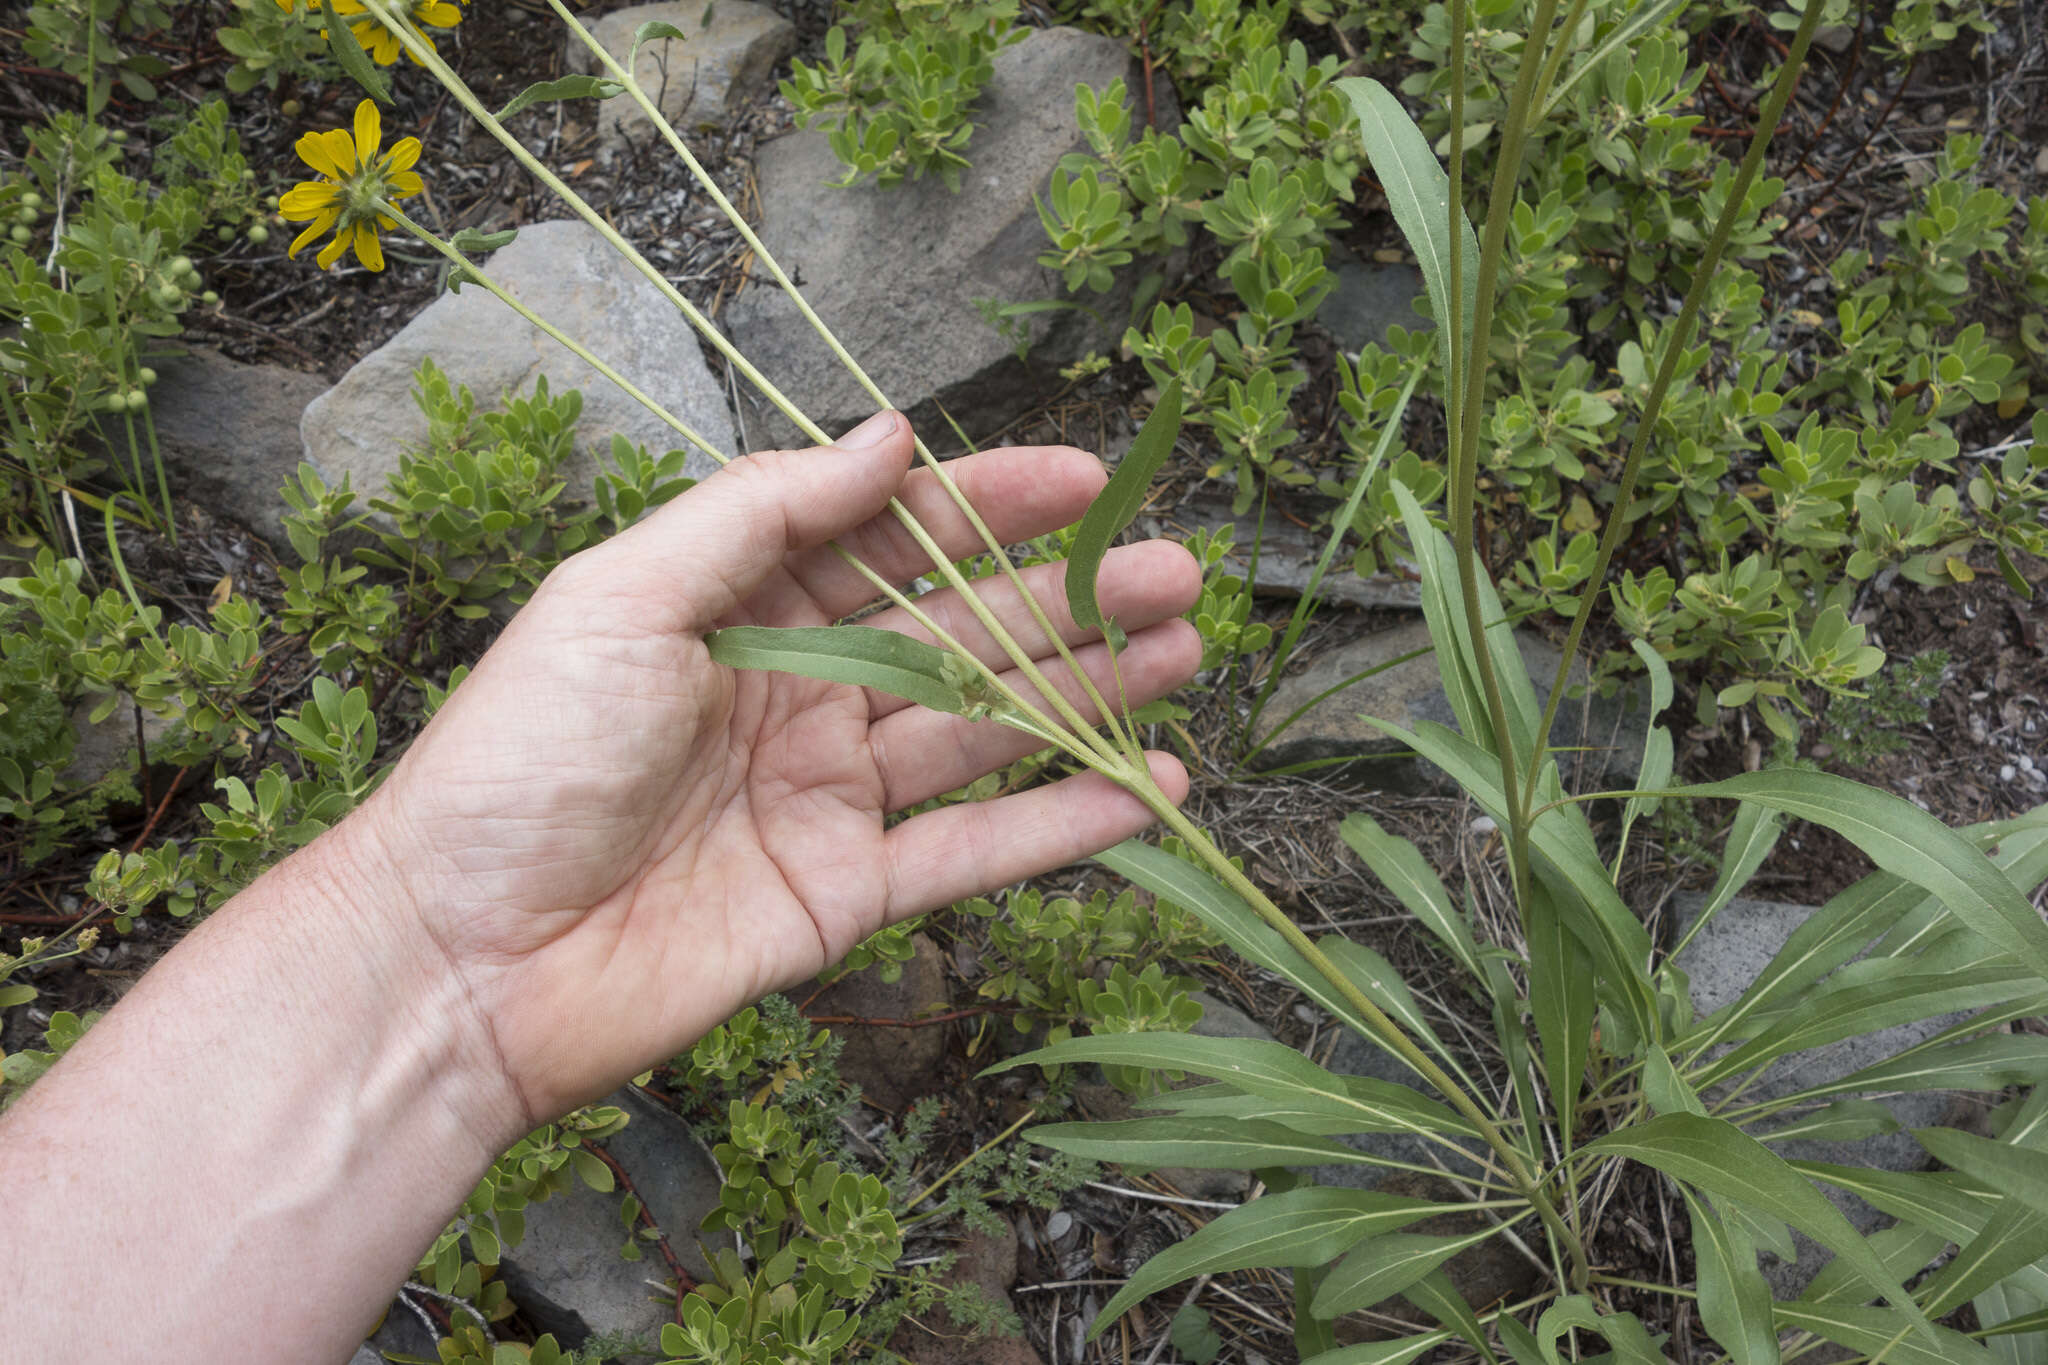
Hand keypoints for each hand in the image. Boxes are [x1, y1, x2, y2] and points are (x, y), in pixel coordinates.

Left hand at [356, 411, 1202, 1131]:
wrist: (463, 958)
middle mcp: (799, 694)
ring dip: (1088, 695)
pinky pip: (973, 854)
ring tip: (1185, 655)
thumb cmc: (520, 758)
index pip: (894, 538)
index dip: (993, 503)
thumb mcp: (622, 597)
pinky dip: (1061, 825)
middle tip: (1179, 574)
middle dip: (1071, 599)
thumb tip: (890, 438)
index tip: (1090, 479)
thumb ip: (762, 513)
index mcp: (744, 609)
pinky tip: (1149, 792)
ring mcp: (827, 798)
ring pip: (985, 733)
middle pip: (961, 633)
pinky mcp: (846, 897)